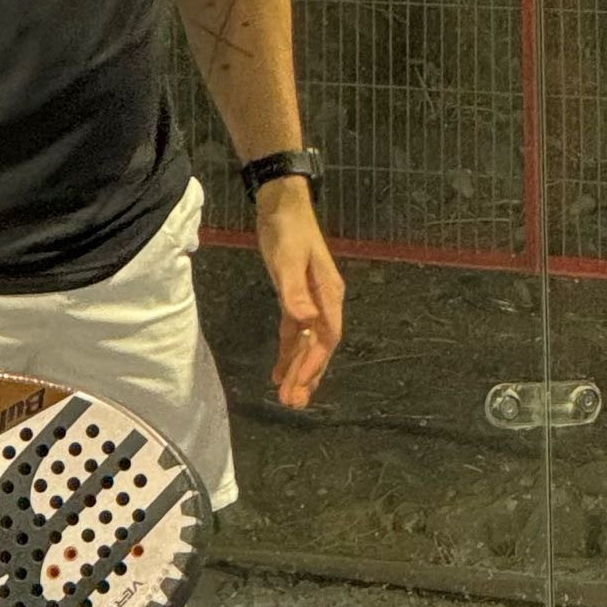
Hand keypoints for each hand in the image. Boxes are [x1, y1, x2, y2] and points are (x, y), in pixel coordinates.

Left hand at [256, 179, 343, 409]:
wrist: (282, 204)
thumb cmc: (288, 229)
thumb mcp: (288, 259)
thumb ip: (294, 291)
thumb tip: (305, 320)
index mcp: (328, 295)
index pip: (325, 337)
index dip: (313, 363)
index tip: (299, 385)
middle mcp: (323, 302)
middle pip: (318, 346)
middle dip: (306, 374)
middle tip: (292, 402)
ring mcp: (310, 302)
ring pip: (306, 344)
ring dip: (297, 369)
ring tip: (288, 396)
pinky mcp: (295, 298)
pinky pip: (294, 333)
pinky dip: (287, 352)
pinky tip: (278, 371)